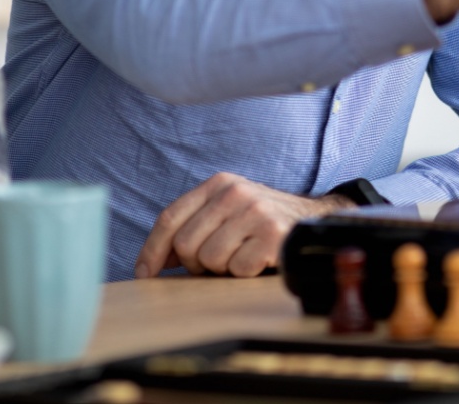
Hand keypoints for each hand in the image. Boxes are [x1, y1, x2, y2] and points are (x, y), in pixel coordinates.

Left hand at [134, 173, 354, 278]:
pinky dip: (245, 272)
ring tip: (241, 255)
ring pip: (210, 259)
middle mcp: (235, 192)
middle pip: (186, 243)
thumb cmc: (261, 221)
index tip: (145, 274)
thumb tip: (154, 263)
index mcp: (219, 183)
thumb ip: (193, 228)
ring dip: (223, 268)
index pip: (170, 217)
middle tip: (216, 262)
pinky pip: (238, 269)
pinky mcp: (272, 234)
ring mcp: (255, 211)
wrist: (314, 219)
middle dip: (195, 263)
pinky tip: (259, 259)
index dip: (152, 249)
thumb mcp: (226, 212)